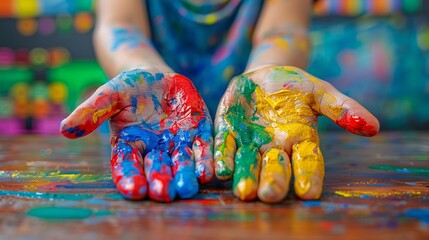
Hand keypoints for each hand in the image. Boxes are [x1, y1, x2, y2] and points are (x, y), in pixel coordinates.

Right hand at [60, 69, 213, 201]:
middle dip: (161, 181)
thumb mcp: (110, 95)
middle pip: (157, 169)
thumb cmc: (129, 88)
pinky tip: (209, 172)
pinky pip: (203, 149)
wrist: (157, 77)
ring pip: (182, 164)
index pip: (128, 165)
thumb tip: (66, 129)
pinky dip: (206, 160)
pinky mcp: (199, 133)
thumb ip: (92, 112)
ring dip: (186, 176)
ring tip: (188, 187)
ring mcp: (178, 144)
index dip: (130, 178)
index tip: (135, 190)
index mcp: (129, 145)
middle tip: (164, 194)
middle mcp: (154, 151)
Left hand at [214, 66, 378, 202]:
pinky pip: (226, 147)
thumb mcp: (320, 92)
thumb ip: (342, 108)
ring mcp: (250, 142)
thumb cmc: (295, 86)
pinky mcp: (228, 132)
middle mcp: (275, 147)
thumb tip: (373, 127)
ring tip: (245, 191)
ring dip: (246, 176)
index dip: (309, 176)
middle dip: (273, 182)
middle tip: (270, 196)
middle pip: (276, 168)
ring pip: (248, 163)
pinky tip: (221, 170)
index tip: (309, 193)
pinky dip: (224, 157)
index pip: (308, 162)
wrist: (264, 75)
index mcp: (301, 140)